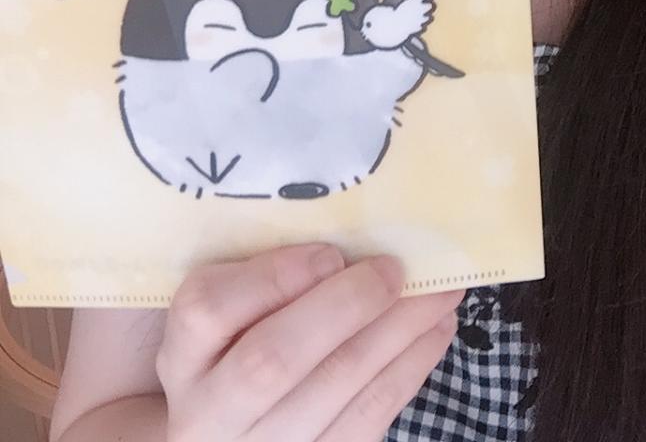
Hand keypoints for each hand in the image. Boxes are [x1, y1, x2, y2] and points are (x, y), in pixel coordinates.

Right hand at [157, 244, 462, 440]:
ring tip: (440, 292)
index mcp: (183, 355)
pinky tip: (435, 331)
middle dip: (344, 307)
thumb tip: (345, 245)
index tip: (329, 252)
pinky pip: (367, 420)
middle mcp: (208, 413)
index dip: (273, 278)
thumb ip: (267, 275)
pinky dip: (409, 369)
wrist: (236, 431)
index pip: (208, 311)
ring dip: (398, 334)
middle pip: (272, 360)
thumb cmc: (242, 344)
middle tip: (395, 269)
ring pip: (333, 391)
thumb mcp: (233, 307)